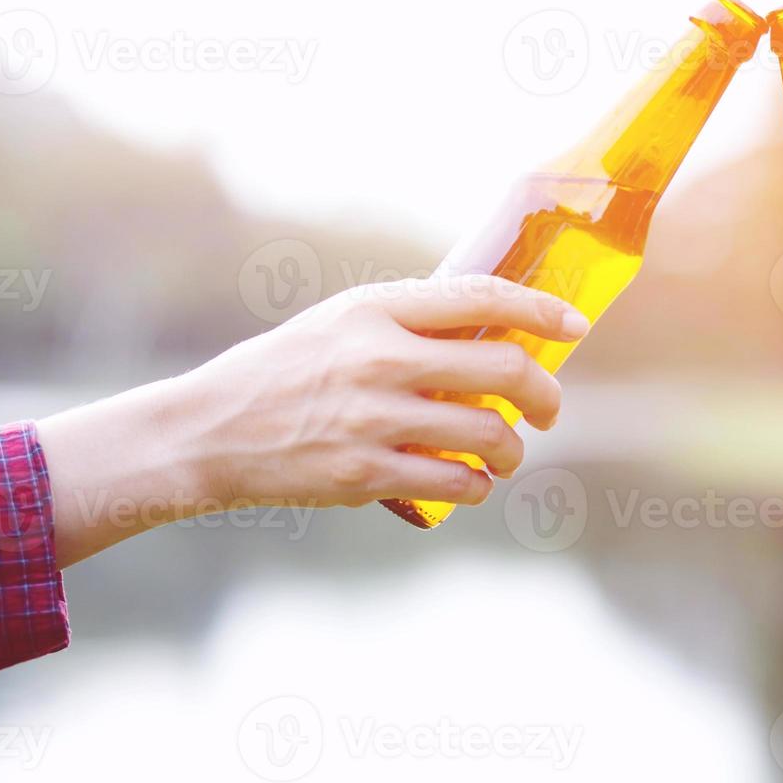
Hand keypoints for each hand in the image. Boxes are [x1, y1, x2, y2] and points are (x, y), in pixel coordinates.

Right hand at [39, 275, 588, 565]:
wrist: (209, 432)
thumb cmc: (285, 372)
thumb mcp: (341, 323)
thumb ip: (409, 323)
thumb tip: (496, 332)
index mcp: (375, 308)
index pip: (483, 298)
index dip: (542, 310)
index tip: (574, 325)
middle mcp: (380, 358)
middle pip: (506, 372)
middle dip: (547, 395)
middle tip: (550, 410)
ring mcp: (375, 419)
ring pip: (491, 434)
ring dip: (513, 449)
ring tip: (506, 452)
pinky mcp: (365, 475)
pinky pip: (457, 483)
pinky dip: (478, 485)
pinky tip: (473, 481)